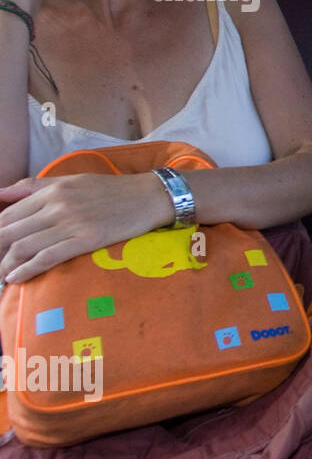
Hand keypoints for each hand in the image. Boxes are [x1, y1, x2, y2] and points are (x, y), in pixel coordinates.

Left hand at [0, 173, 171, 282]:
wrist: (150, 196)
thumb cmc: (112, 190)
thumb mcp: (72, 180)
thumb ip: (35, 187)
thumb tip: (1, 193)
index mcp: (51, 190)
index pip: (7, 214)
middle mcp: (56, 205)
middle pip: (8, 231)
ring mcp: (71, 222)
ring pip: (23, 246)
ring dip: (3, 265)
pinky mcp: (87, 239)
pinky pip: (48, 256)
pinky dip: (26, 269)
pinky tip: (14, 278)